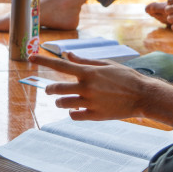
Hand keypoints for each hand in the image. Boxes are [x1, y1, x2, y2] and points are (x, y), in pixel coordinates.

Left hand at [30, 53, 152, 120]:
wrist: (143, 96)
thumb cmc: (125, 77)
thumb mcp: (105, 64)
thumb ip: (84, 61)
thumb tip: (67, 55)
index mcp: (89, 72)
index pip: (60, 65)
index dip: (43, 61)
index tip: (29, 57)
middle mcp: (87, 87)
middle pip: (56, 89)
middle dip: (49, 89)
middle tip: (50, 90)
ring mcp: (90, 103)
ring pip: (63, 104)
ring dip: (60, 102)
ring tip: (65, 100)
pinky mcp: (95, 116)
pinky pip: (74, 116)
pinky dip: (72, 113)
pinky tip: (76, 109)